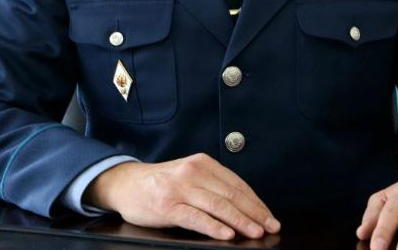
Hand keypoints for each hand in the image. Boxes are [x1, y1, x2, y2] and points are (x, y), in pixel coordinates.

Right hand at [83, 153, 280, 240]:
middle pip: (232, 195)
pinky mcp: (168, 206)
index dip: (256, 202)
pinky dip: (214, 227)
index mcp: (203, 163)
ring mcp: (180, 188)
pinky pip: (196, 217)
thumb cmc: (161, 183)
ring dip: (241, 221)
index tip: (270, 216)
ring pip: (218, 206)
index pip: (238, 184)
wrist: (126, 183)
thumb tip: (244, 207)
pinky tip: (226, 235)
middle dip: (255, 213)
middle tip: (271, 227)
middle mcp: (194, 172)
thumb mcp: (189, 175)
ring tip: (256, 232)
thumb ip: (212, 185)